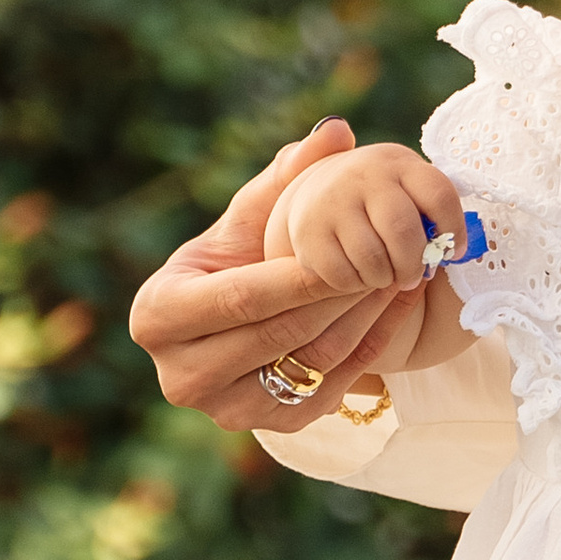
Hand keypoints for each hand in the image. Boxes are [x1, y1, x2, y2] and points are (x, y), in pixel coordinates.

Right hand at [127, 120, 426, 431]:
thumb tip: (336, 130)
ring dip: (366, 318)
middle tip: (394, 258)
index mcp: (157, 318)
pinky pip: (333, 387)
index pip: (243, 298)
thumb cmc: (234, 260)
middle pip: (280, 334)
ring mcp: (224, 411)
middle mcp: (181, 377)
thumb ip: (286, 174)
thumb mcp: (248, 217)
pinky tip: (399, 305)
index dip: (303, 274)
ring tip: (404, 276)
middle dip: (343, 294)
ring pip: (312, 363)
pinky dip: (372, 345)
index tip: (355, 245)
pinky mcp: (270, 429)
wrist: (235, 324)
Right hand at [270, 141, 465, 297]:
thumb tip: (460, 249)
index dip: (455, 230)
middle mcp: (365, 176)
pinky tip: (360, 275)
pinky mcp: (307, 232)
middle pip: (404, 232)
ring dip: (386, 278)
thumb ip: (435, 209)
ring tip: (387, 277)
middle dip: (414, 264)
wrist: (318, 190)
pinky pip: (342, 275)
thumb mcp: (408, 188)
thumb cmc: (382, 200)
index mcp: (399, 164)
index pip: (439, 195)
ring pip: (373, 259)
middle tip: (414, 277)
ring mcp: (332, 202)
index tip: (455, 252)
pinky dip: (356, 285)